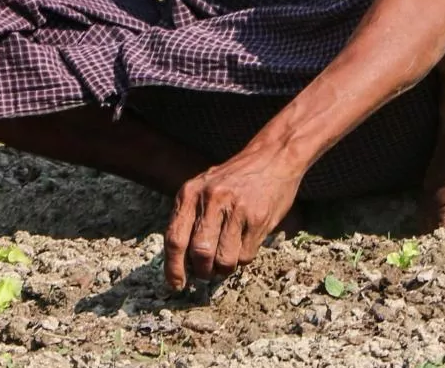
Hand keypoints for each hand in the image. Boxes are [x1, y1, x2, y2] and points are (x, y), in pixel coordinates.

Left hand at [162, 149, 302, 290]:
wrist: (271, 158)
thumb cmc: (233, 179)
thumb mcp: (202, 188)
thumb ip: (190, 217)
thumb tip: (179, 260)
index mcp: (190, 193)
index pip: (174, 238)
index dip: (173, 267)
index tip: (176, 285)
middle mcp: (210, 200)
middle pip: (199, 253)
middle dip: (202, 271)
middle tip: (206, 272)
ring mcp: (236, 209)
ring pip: (224, 259)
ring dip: (224, 268)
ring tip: (226, 258)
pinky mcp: (258, 219)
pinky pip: (245, 256)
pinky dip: (242, 259)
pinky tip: (244, 243)